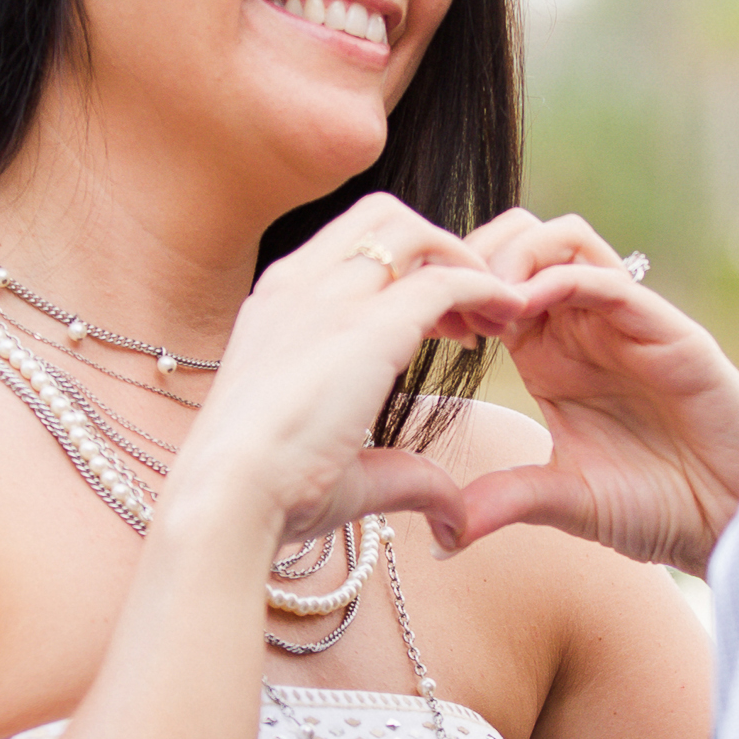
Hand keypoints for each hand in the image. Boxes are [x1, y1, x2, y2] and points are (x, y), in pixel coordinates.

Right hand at [177, 201, 523, 553]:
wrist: (226, 498)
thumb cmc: (266, 494)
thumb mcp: (339, 468)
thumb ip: (402, 476)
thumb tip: (453, 519)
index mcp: (277, 305)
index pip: (351, 246)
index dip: (406, 270)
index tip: (442, 323)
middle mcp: (299, 284)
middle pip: (385, 218)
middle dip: (438, 250)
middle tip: (473, 313)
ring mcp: (330, 297)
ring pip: (414, 232)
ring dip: (464, 263)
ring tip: (497, 315)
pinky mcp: (369, 325)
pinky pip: (446, 280)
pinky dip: (488, 289)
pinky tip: (512, 317)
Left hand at [439, 211, 738, 573]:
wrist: (736, 522)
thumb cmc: (661, 509)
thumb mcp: (567, 503)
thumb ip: (508, 500)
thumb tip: (442, 537)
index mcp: (551, 355)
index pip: (492, 282)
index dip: (450, 289)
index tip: (418, 325)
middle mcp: (585, 326)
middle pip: (521, 238)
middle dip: (474, 255)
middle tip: (446, 304)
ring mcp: (627, 321)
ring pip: (563, 238)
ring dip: (514, 255)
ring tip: (485, 303)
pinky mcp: (667, 329)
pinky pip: (608, 279)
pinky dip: (559, 280)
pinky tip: (522, 313)